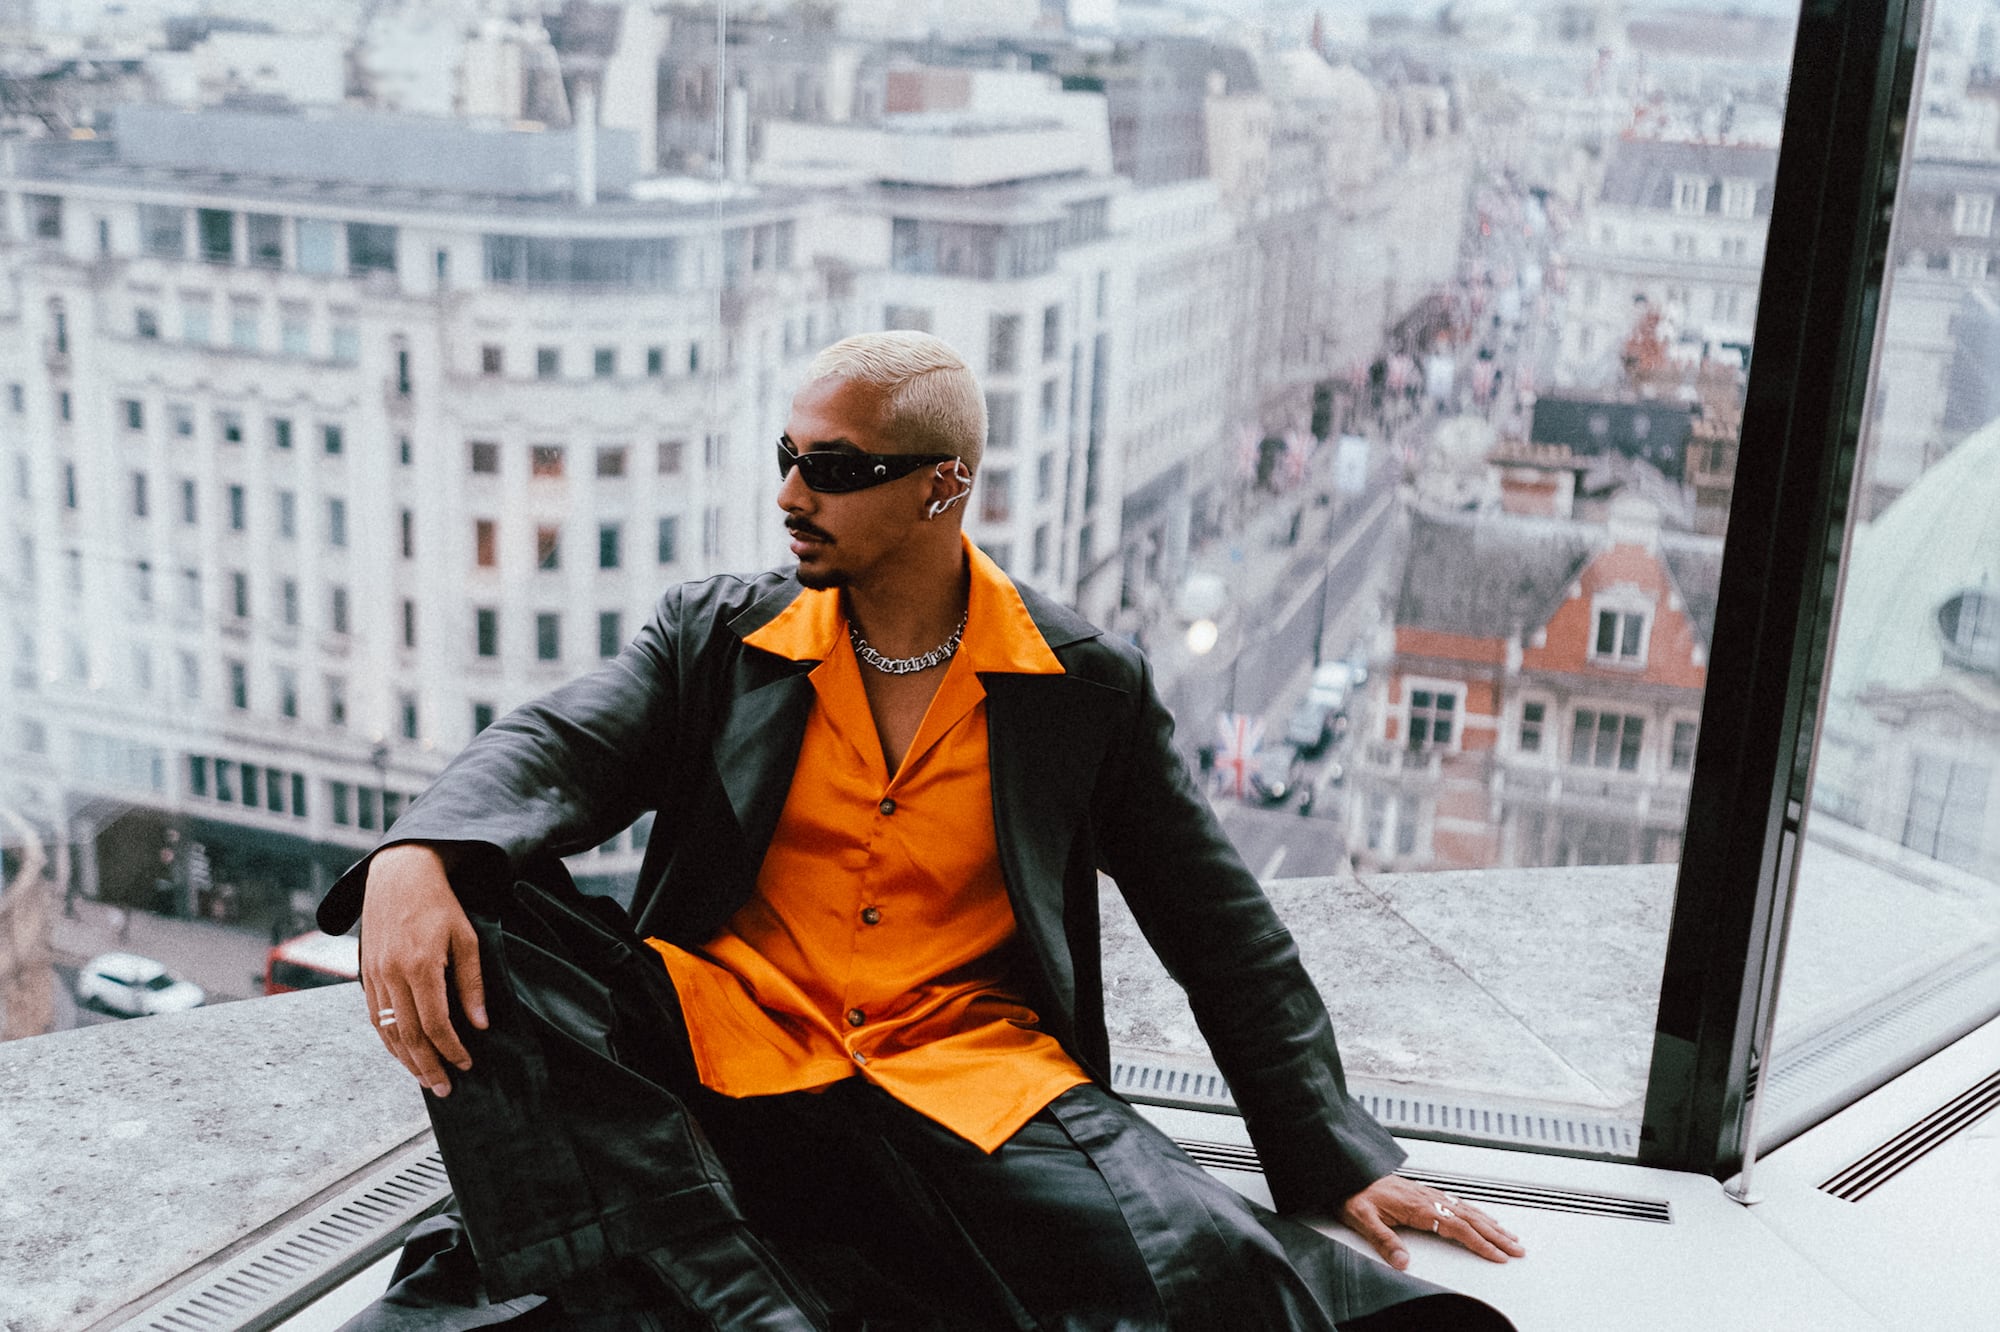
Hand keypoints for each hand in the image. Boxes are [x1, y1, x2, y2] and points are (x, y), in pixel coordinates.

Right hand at [358, 843, 487, 1098]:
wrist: (399, 875)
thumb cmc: (441, 905)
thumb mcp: (468, 939)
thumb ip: (472, 984)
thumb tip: (480, 1026)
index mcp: (420, 966)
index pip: (436, 1024)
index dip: (451, 1050)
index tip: (466, 1066)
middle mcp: (392, 975)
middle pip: (409, 1036)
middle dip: (427, 1067)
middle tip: (444, 1090)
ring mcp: (374, 976)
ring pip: (388, 1031)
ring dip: (406, 1060)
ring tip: (425, 1079)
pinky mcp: (365, 974)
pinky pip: (375, 1017)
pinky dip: (389, 1040)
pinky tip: (404, 1053)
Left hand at [1339, 1175, 1524, 1269]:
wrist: (1347, 1172)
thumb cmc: (1354, 1194)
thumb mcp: (1362, 1219)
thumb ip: (1384, 1241)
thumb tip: (1403, 1262)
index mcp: (1417, 1206)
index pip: (1457, 1227)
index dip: (1479, 1242)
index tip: (1498, 1255)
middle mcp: (1428, 1198)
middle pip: (1470, 1218)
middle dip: (1496, 1235)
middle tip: (1518, 1248)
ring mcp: (1429, 1195)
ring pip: (1467, 1210)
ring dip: (1491, 1224)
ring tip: (1511, 1236)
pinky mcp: (1425, 1194)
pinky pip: (1458, 1203)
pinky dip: (1477, 1213)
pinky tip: (1485, 1218)